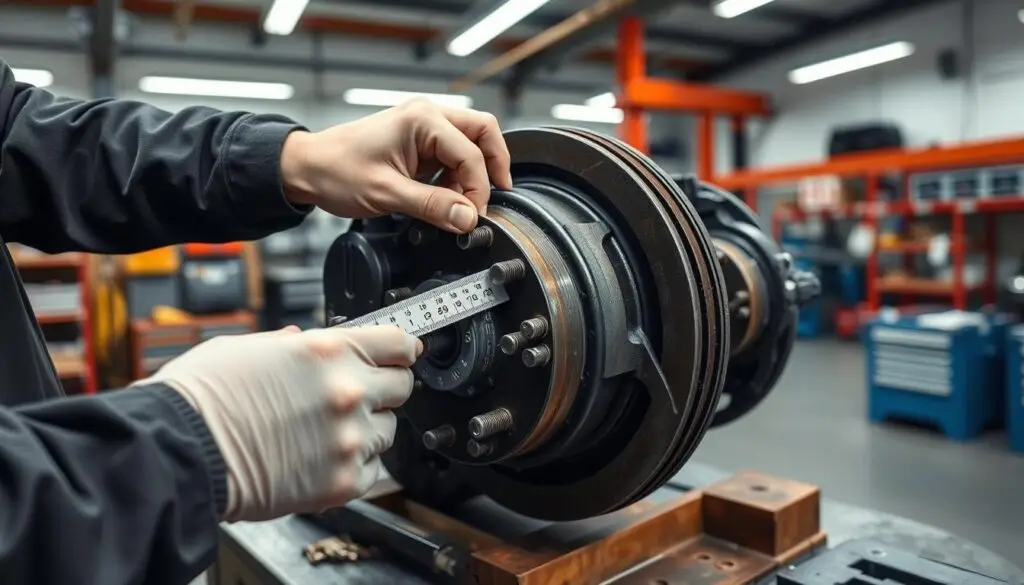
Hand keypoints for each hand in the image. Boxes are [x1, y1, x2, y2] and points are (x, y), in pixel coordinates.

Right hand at [137, 325, 421, 521]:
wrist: (178, 453)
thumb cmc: (200, 399)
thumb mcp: (247, 346)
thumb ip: (291, 345)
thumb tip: (305, 341)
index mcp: (329, 351)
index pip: (398, 342)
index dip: (402, 348)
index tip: (404, 354)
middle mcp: (348, 391)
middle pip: (402, 386)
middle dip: (384, 389)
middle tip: (357, 396)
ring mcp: (349, 437)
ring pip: (389, 431)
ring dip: (367, 429)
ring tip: (326, 432)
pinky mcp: (343, 480)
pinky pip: (373, 469)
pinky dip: (354, 465)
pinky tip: (322, 458)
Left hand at [279, 98, 511, 233]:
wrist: (307, 168)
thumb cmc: (336, 171)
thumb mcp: (387, 194)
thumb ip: (433, 206)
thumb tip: (468, 219)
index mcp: (422, 120)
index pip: (472, 153)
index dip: (478, 189)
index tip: (471, 217)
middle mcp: (427, 116)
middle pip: (484, 133)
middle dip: (493, 167)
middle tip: (492, 200)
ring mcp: (424, 127)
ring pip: (472, 142)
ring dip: (474, 174)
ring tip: (461, 204)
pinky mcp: (420, 141)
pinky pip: (454, 155)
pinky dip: (458, 176)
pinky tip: (447, 197)